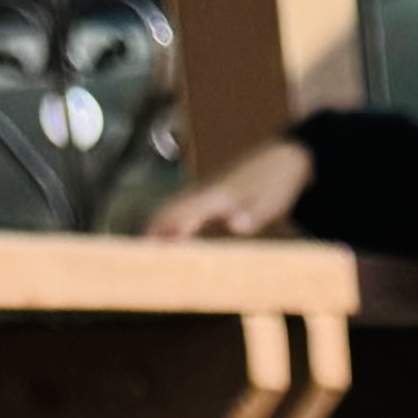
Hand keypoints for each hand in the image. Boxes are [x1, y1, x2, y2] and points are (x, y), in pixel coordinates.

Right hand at [146, 131, 318, 244]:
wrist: (283, 160)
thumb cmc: (276, 186)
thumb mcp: (270, 203)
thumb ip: (252, 215)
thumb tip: (235, 225)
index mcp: (218, 196)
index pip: (187, 215)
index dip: (170, 230)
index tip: (154, 247)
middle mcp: (205, 193)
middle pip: (171, 211)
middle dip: (153, 231)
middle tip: (134, 257)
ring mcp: (204, 194)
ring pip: (172, 209)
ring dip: (155, 228)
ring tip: (138, 253)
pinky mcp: (207, 199)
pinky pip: (180, 210)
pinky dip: (166, 224)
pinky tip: (159, 239)